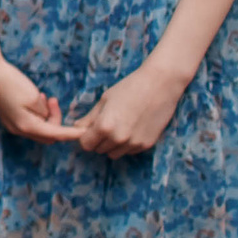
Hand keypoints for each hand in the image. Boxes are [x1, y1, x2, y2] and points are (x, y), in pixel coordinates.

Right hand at [0, 59, 79, 142]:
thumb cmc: (12, 83)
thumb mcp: (35, 97)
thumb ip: (46, 112)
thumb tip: (47, 118)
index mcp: (27, 126)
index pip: (56, 135)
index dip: (71, 134)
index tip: (84, 132)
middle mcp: (19, 130)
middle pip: (48, 135)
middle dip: (57, 122)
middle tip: (54, 102)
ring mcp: (13, 125)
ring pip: (39, 130)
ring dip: (47, 118)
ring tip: (45, 98)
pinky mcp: (10, 119)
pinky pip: (30, 123)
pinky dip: (38, 116)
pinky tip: (37, 100)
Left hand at [70, 59, 187, 157]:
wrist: (160, 84)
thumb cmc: (129, 88)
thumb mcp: (105, 100)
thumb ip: (90, 118)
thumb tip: (77, 128)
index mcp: (104, 126)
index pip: (86, 144)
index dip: (86, 136)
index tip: (90, 129)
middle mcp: (119, 138)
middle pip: (99, 150)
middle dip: (99, 140)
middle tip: (107, 123)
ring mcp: (134, 143)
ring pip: (114, 153)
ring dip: (113, 144)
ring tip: (120, 125)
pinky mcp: (147, 144)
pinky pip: (129, 151)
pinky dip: (127, 144)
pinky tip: (133, 126)